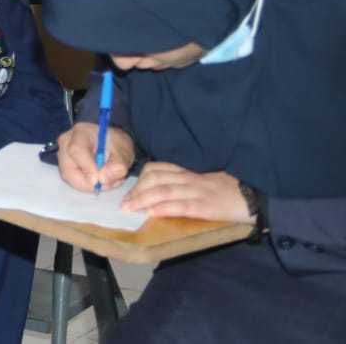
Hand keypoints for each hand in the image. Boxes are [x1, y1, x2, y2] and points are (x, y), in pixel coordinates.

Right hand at [56, 122, 135, 192]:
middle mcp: (66, 142)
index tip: (100, 180)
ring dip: (89, 185)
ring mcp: (62, 155)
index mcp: (81, 132)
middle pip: (68, 168)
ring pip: (69, 177)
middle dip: (89, 182)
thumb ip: (117, 165)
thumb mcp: (124, 152)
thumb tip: (102, 179)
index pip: (77, 150)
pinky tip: (99, 180)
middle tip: (108, 184)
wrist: (109, 142)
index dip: (87, 167)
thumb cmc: (115, 143)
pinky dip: (87, 185)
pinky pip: (72, 180)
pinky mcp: (64, 166)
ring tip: (107, 181)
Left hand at [122, 163, 254, 222]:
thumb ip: (188, 184)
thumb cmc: (233, 192)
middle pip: (156, 179)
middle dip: (137, 190)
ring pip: (164, 191)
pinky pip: (181, 205)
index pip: (159, 169)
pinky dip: (164, 208)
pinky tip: (152, 213)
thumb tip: (164, 195)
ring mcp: (199, 191)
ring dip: (143, 199)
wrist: (259, 197)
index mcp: (191, 173)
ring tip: (129, 208)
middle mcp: (191, 179)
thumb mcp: (207, 182)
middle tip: (124, 203)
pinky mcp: (207, 206)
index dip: (141, 179)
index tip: (129, 190)